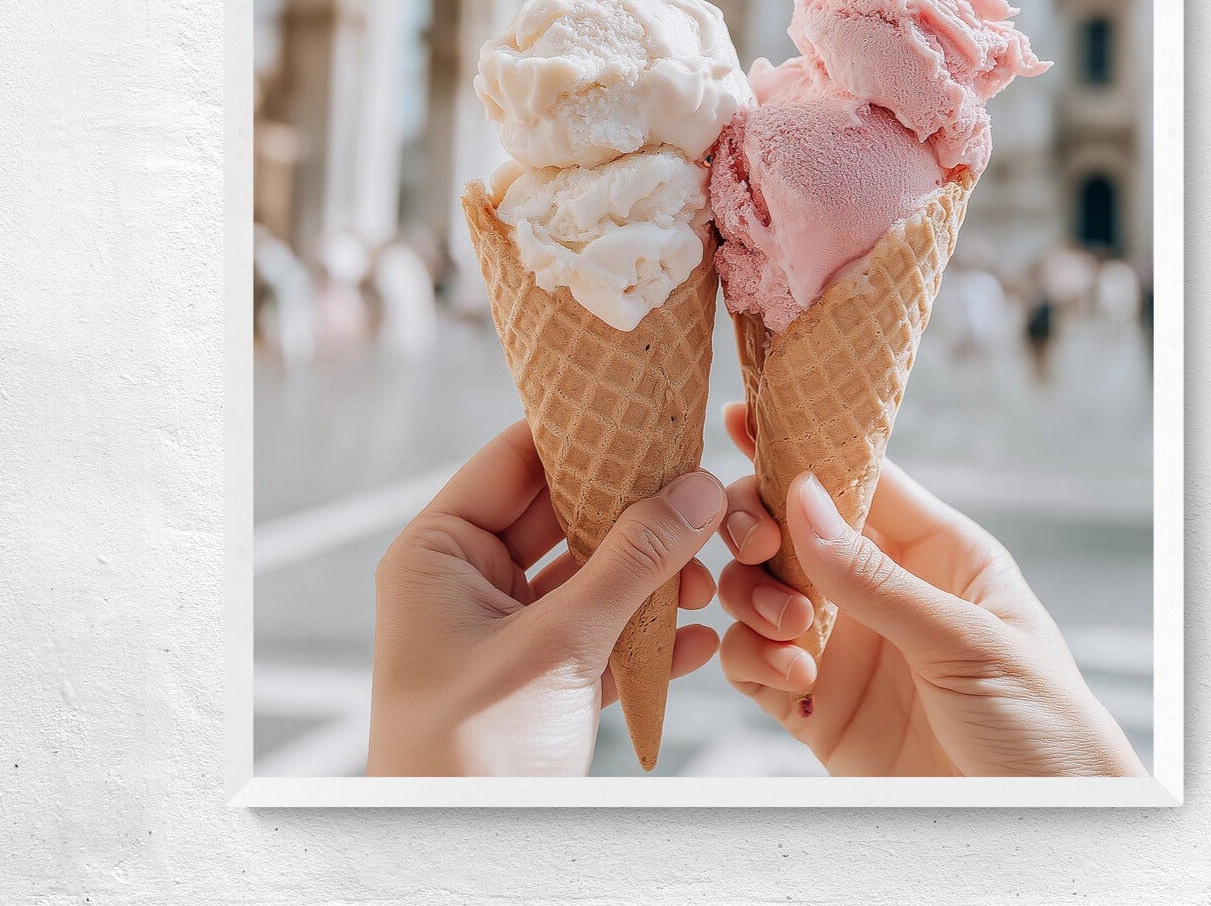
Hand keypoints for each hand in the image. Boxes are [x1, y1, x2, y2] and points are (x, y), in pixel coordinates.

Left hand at [368, 418, 725, 775]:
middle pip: (565, 514)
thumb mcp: (557, 646)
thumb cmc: (473, 758)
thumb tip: (698, 488)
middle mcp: (469, 581)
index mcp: (439, 553)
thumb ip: (632, 562)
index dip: (586, 433)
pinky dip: (650, 633)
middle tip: (702, 493)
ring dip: (654, 576)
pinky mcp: (544, 678)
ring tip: (710, 579)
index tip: (655, 411)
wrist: (464, 874)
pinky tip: (700, 636)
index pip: (517, 460)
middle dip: (638, 511)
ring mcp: (509, 630)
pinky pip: (605, 632)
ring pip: (594, 574)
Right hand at [716, 404, 1144, 776]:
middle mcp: (883, 588)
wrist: (1044, 832)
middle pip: (794, 528)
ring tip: (790, 628)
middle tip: (754, 542)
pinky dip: (753, 661)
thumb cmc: (1042, 725)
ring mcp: (847, 647)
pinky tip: (791, 677)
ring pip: (762, 591)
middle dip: (760, 525)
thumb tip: (801, 496)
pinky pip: (755, 664)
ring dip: (755, 597)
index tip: (744, 417)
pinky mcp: (817, 708)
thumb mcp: (969, 640)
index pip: (860, 477)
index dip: (803, 444)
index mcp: (937, 550)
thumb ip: (876, 576)